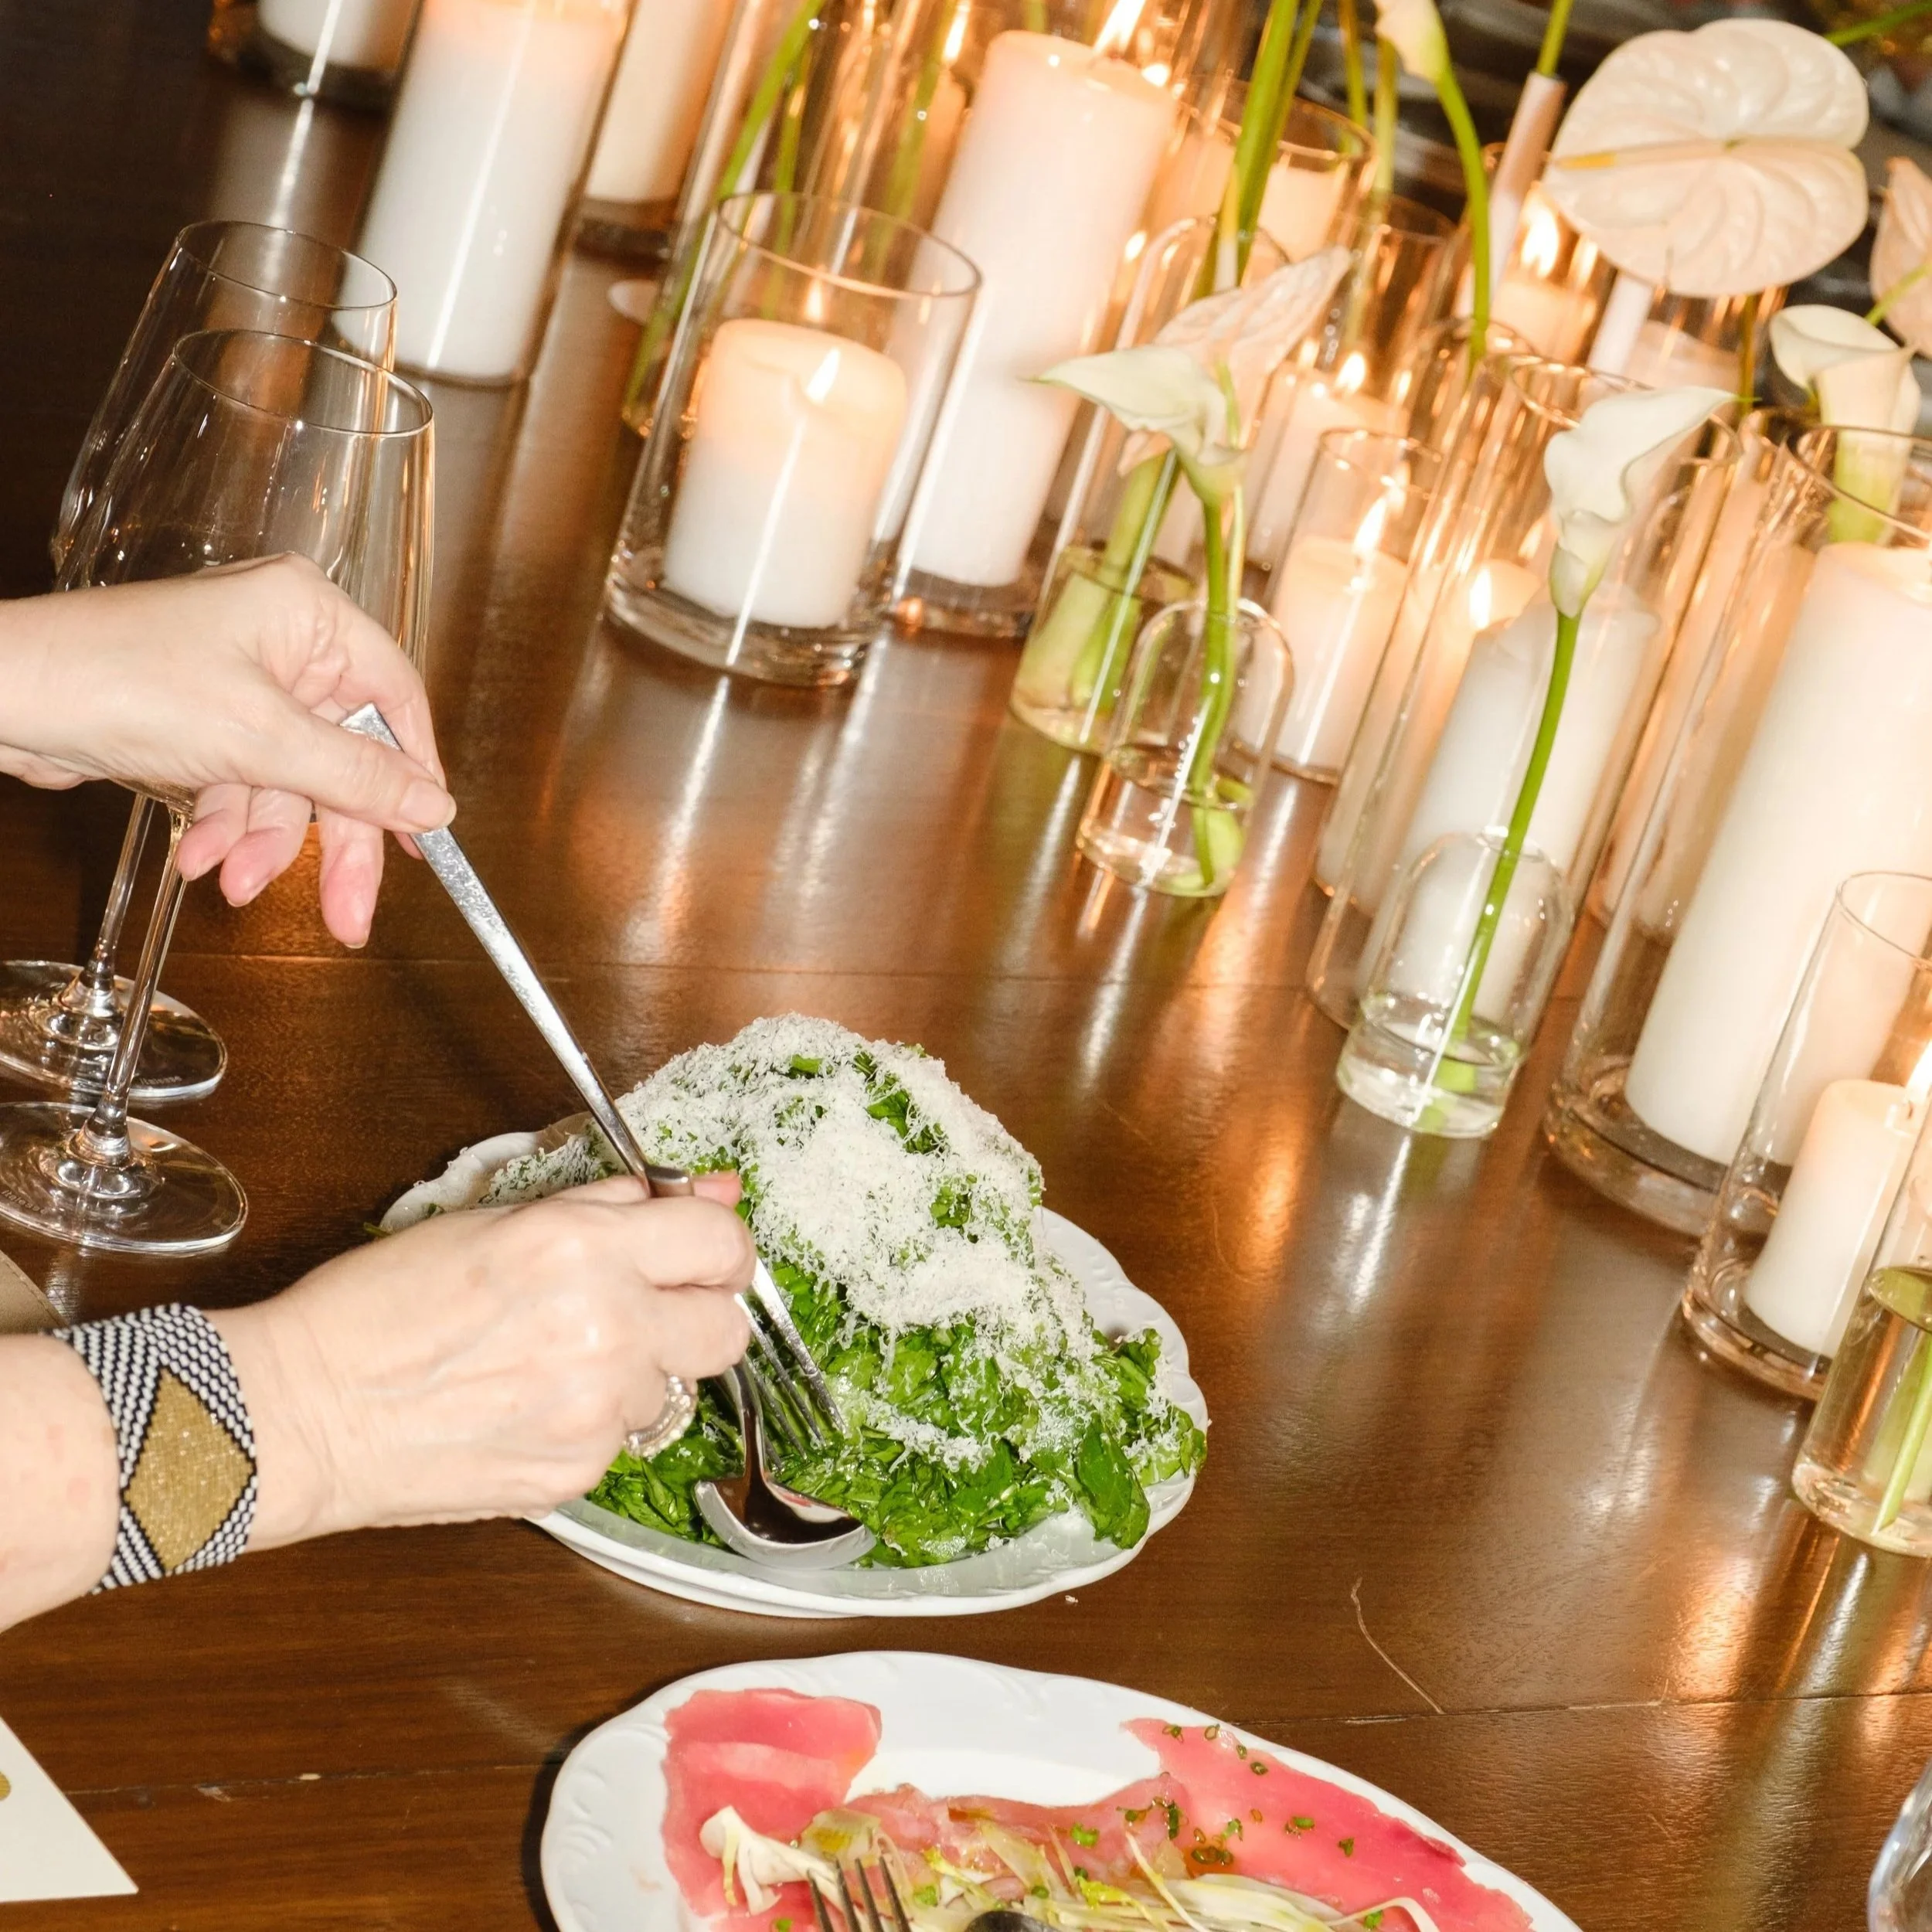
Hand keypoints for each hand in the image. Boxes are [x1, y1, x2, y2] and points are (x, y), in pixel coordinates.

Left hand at [0, 554, 453, 945]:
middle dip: (334, 841)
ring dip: (263, 842)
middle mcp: (282, 644)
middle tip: (348, 912)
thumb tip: (434, 808)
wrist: (4, 696)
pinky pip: (244, 786)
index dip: (411, 774)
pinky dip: (225, 827)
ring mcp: (241, 685)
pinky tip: (202, 858)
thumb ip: (357, 778)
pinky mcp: (204, 722)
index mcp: (308, 615)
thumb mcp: (259, 739)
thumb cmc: (116, 680)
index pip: (395, 698)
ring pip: (291, 784)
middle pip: (343, 758)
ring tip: (236, 883)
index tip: (422, 839)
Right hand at [211, 1174, 753, 1541]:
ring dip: (635, 1371)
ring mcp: (596, 1412)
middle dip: (698, 1313)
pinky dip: (591, 1422)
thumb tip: (704, 1188)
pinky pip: (622, 1440)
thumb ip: (610, 1204)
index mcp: (587, 1250)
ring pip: (672, 1388)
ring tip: (548, 1358)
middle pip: (727, 1329)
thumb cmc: (378, 1307)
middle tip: (648, 1306)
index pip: (721, 1242)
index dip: (720, 1246)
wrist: (303, 1411)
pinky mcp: (576, 1476)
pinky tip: (527, 1404)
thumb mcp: (495, 1220)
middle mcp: (608, 1330)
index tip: (702, 1252)